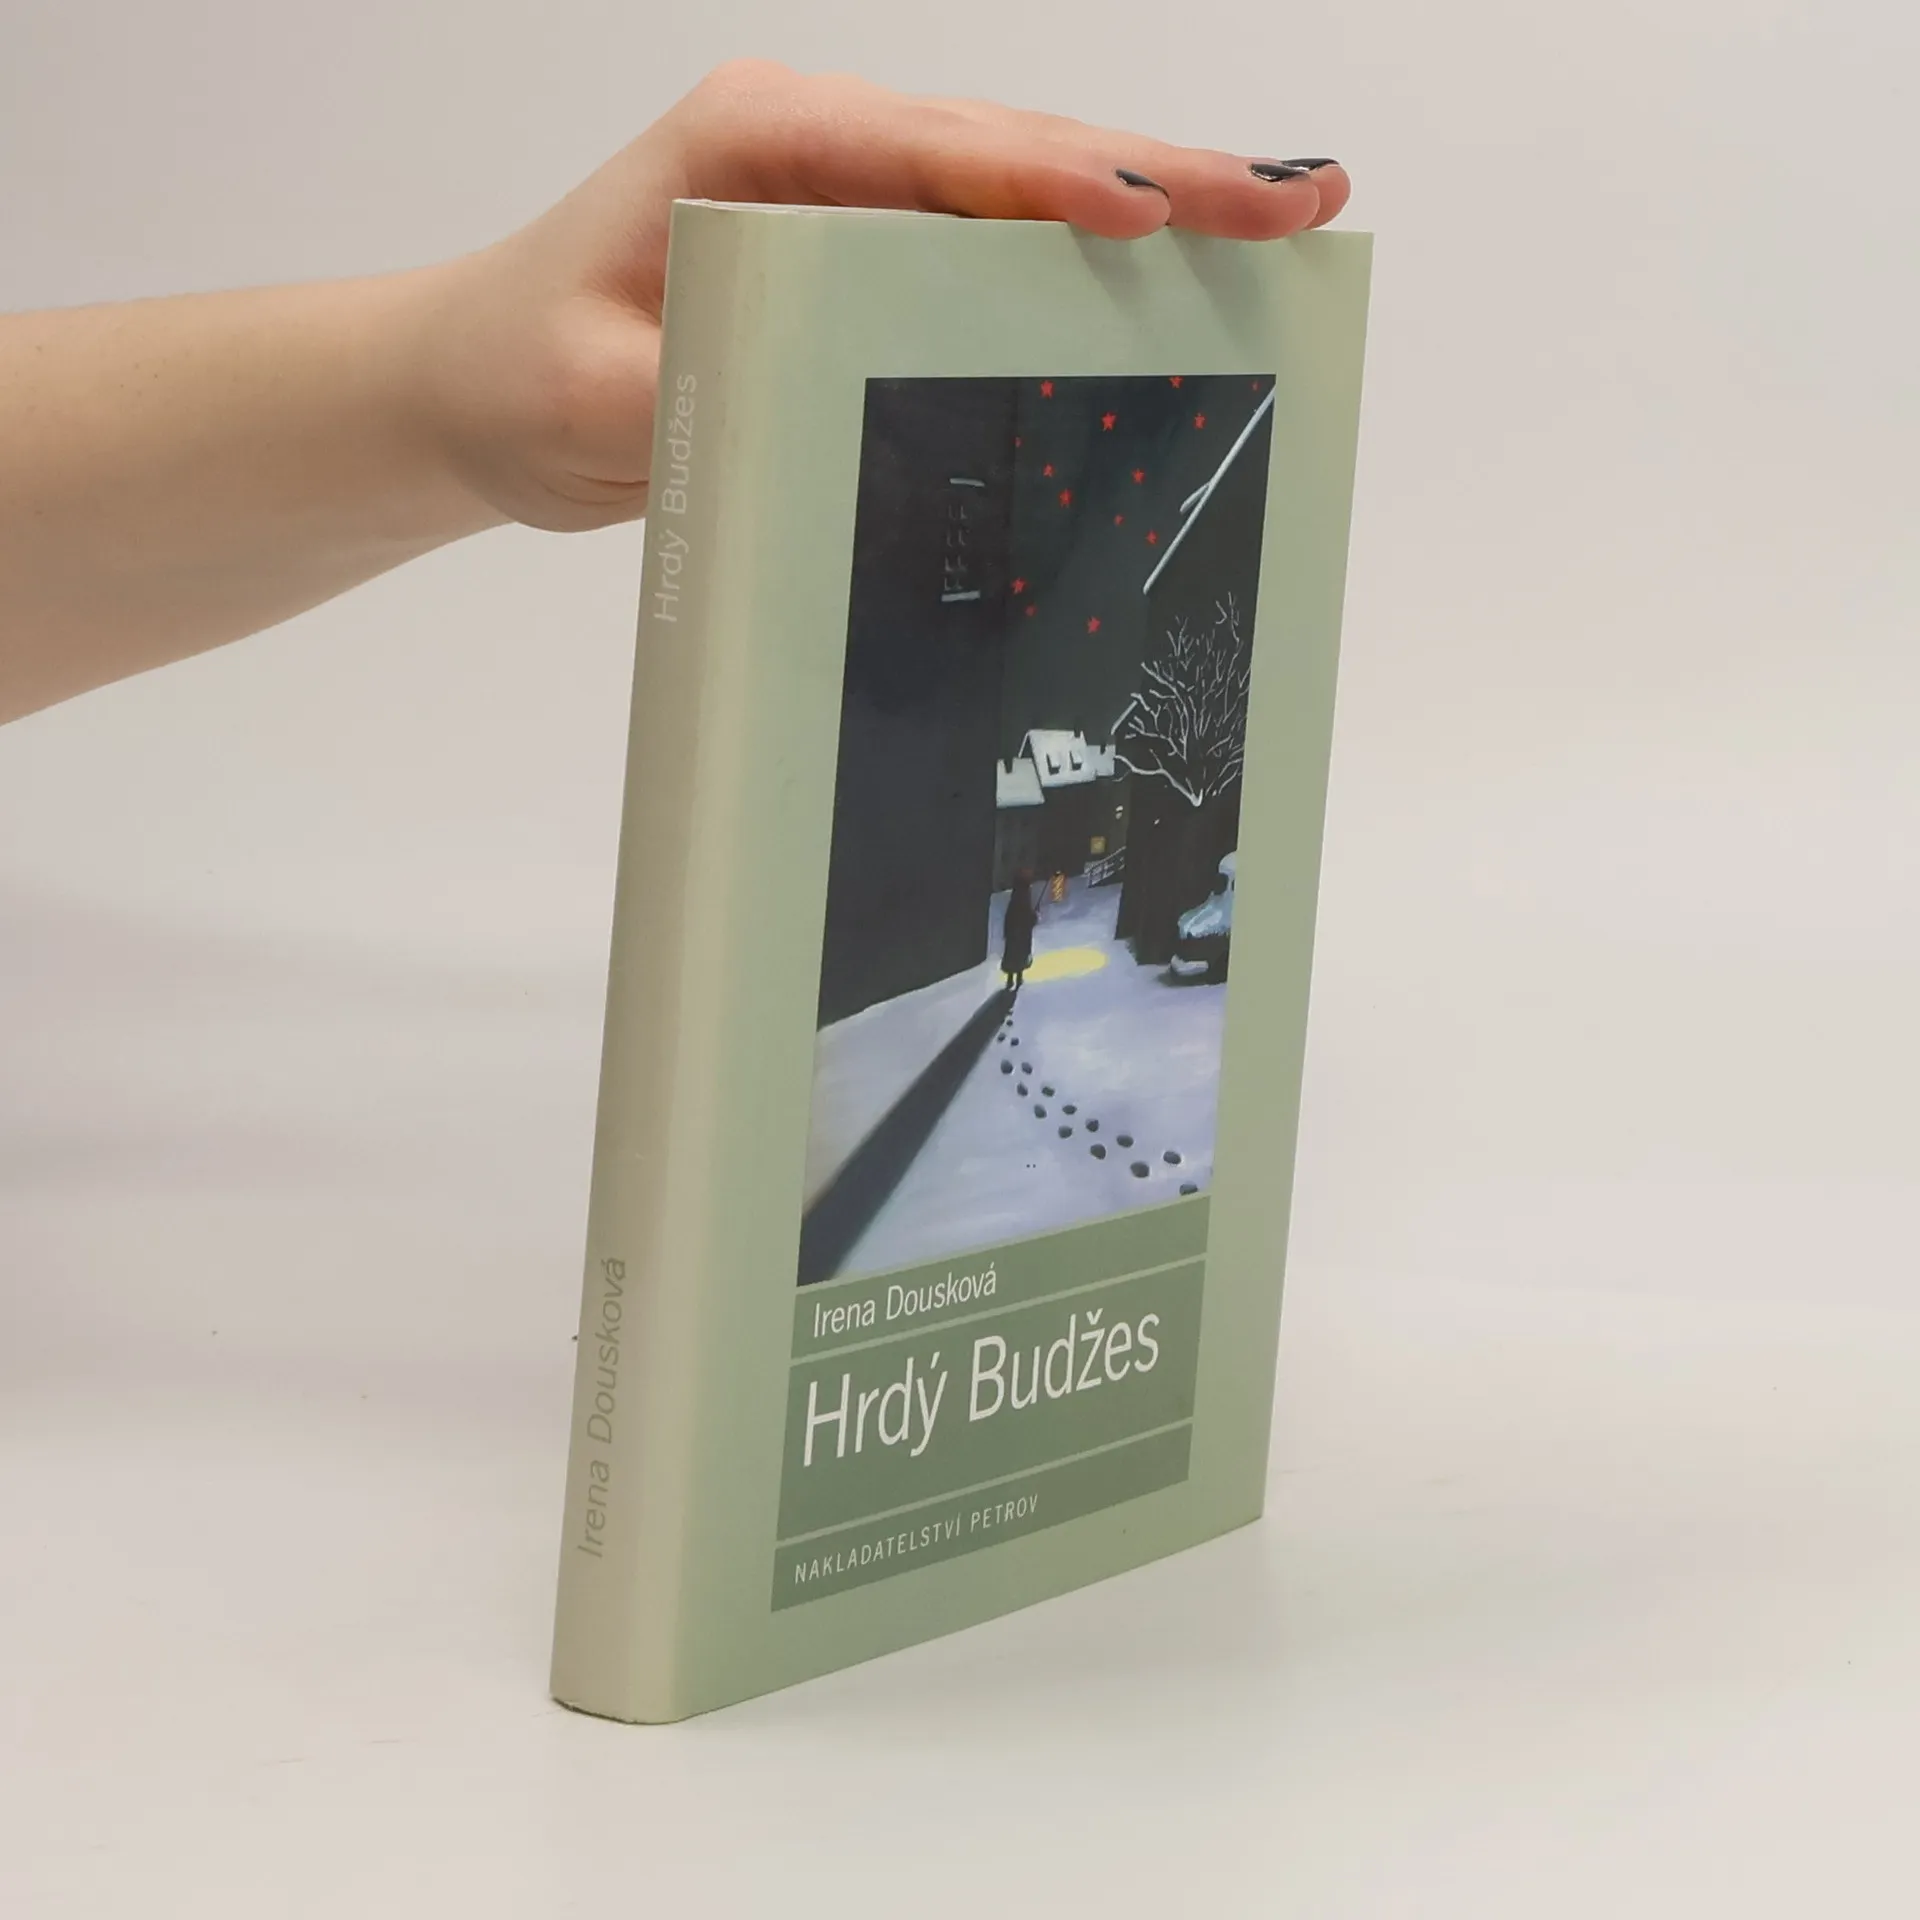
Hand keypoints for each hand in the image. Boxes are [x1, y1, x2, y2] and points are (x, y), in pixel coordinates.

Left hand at [417, 61, 1350, 533]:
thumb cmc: (524, 372)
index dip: (1052, 182)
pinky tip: (1175, 265)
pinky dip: (1088, 252)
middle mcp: (814, 145)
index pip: (931, 152)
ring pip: (1023, 183)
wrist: (479, 386)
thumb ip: (707, 395)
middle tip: (1299, 198)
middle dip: (1163, 177)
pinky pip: (993, 240)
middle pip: (1013, 149)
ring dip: (1155, 199)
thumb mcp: (596, 403)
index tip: (1152, 216)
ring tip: (1282, 215)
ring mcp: (844, 191)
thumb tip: (822, 405)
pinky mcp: (859, 248)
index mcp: (753, 144)